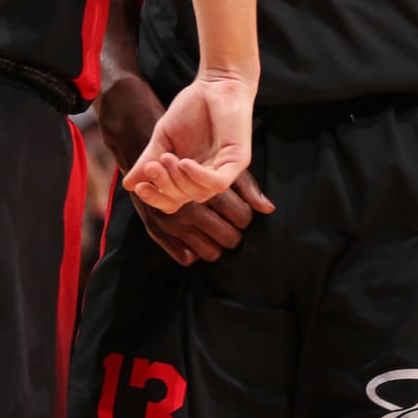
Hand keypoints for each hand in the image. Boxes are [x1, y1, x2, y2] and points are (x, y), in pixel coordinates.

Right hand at [123, 72, 255, 213]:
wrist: (216, 83)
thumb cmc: (192, 108)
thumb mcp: (163, 136)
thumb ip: (149, 159)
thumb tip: (128, 184)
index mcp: (188, 175)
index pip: (171, 200)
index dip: (155, 197)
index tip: (139, 187)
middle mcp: (206, 177)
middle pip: (183, 198)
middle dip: (164, 185)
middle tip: (153, 166)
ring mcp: (223, 170)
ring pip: (199, 193)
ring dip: (178, 180)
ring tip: (167, 158)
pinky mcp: (237, 161)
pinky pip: (218, 182)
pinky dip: (199, 177)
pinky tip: (184, 163)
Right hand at [131, 170, 273, 265]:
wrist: (149, 158)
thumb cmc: (190, 158)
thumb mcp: (218, 163)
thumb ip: (245, 185)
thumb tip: (268, 209)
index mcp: (208, 189)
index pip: (242, 216)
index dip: (244, 218)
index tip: (239, 215)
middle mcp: (189, 207)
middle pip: (230, 237)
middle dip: (233, 233)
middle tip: (230, 228)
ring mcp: (173, 221)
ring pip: (211, 252)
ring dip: (215, 246)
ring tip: (214, 236)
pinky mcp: (157, 231)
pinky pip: (186, 258)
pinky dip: (193, 253)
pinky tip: (195, 241)